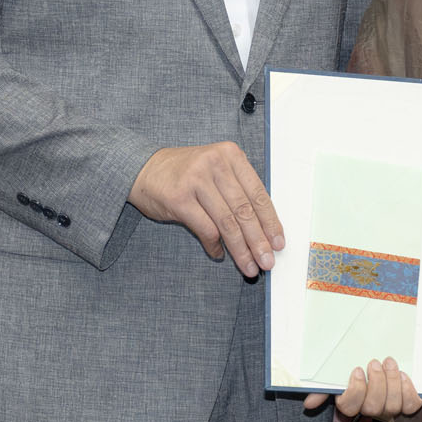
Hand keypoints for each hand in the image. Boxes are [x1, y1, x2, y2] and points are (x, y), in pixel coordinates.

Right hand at [128, 143, 281, 276]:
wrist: (142, 168)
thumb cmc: (185, 173)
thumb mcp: (216, 170)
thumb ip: (238, 190)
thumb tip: (263, 229)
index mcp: (231, 155)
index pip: (258, 193)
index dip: (271, 221)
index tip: (279, 242)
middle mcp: (215, 164)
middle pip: (245, 210)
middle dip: (259, 240)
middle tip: (268, 261)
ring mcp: (196, 180)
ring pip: (228, 222)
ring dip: (241, 249)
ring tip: (249, 266)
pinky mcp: (179, 198)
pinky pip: (205, 228)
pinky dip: (215, 246)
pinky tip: (220, 255)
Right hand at [305, 357, 421, 421]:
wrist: (376, 368)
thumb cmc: (350, 380)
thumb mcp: (331, 386)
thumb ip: (321, 393)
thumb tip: (310, 403)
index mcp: (347, 415)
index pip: (350, 412)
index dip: (354, 393)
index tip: (356, 371)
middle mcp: (368, 418)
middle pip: (374, 408)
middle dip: (375, 384)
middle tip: (373, 363)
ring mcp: (388, 413)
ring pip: (393, 406)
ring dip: (391, 381)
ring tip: (388, 363)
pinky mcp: (405, 406)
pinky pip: (411, 406)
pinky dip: (408, 390)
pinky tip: (402, 376)